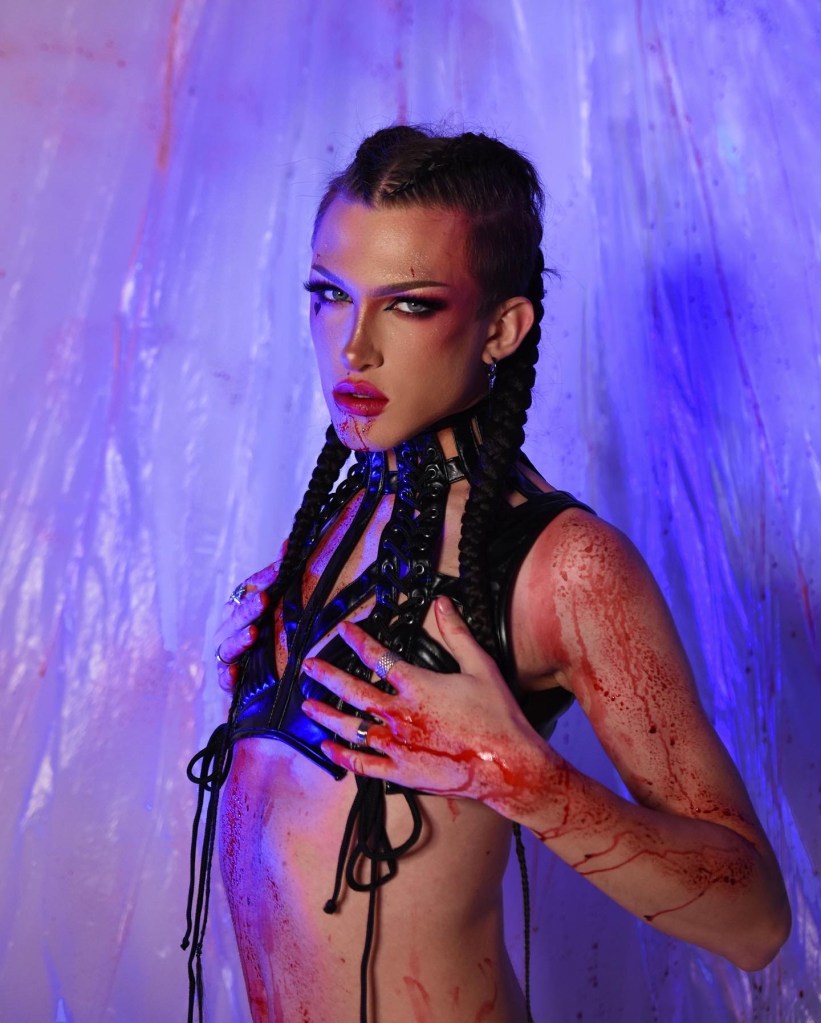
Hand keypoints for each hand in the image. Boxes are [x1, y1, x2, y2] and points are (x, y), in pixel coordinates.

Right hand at [214, 560, 278, 691]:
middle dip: (250, 608)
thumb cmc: (263, 633)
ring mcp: (226, 654)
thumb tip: (289, 544)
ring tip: (253, 633)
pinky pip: (224, 678)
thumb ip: (277, 578)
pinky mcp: (227, 679)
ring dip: (240, 640)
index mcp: (238, 607)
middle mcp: (228, 628)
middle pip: (236, 616)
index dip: (263, 579)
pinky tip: (236, 673)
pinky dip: (229, 676)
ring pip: (228, 645)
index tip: (280, 570)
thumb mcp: (272, 606)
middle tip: (264, 599)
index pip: (247, 589)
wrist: (253, 676)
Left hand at [301, 597, 548, 810]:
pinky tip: (328, 748)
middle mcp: (400, 714)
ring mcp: (397, 745)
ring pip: (351, 727)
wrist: (507, 763)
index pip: (378, 657)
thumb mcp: (480, 666)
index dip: (357, 641)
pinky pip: (363, 764)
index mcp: (417, 685)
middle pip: (354, 690)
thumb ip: (457, 633)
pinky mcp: (401, 772)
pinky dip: (343, 756)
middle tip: (309, 667)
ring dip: (326, 715)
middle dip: (328, 676)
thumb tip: (443, 604)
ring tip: (307, 706)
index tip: (343, 631)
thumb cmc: (497, 716)